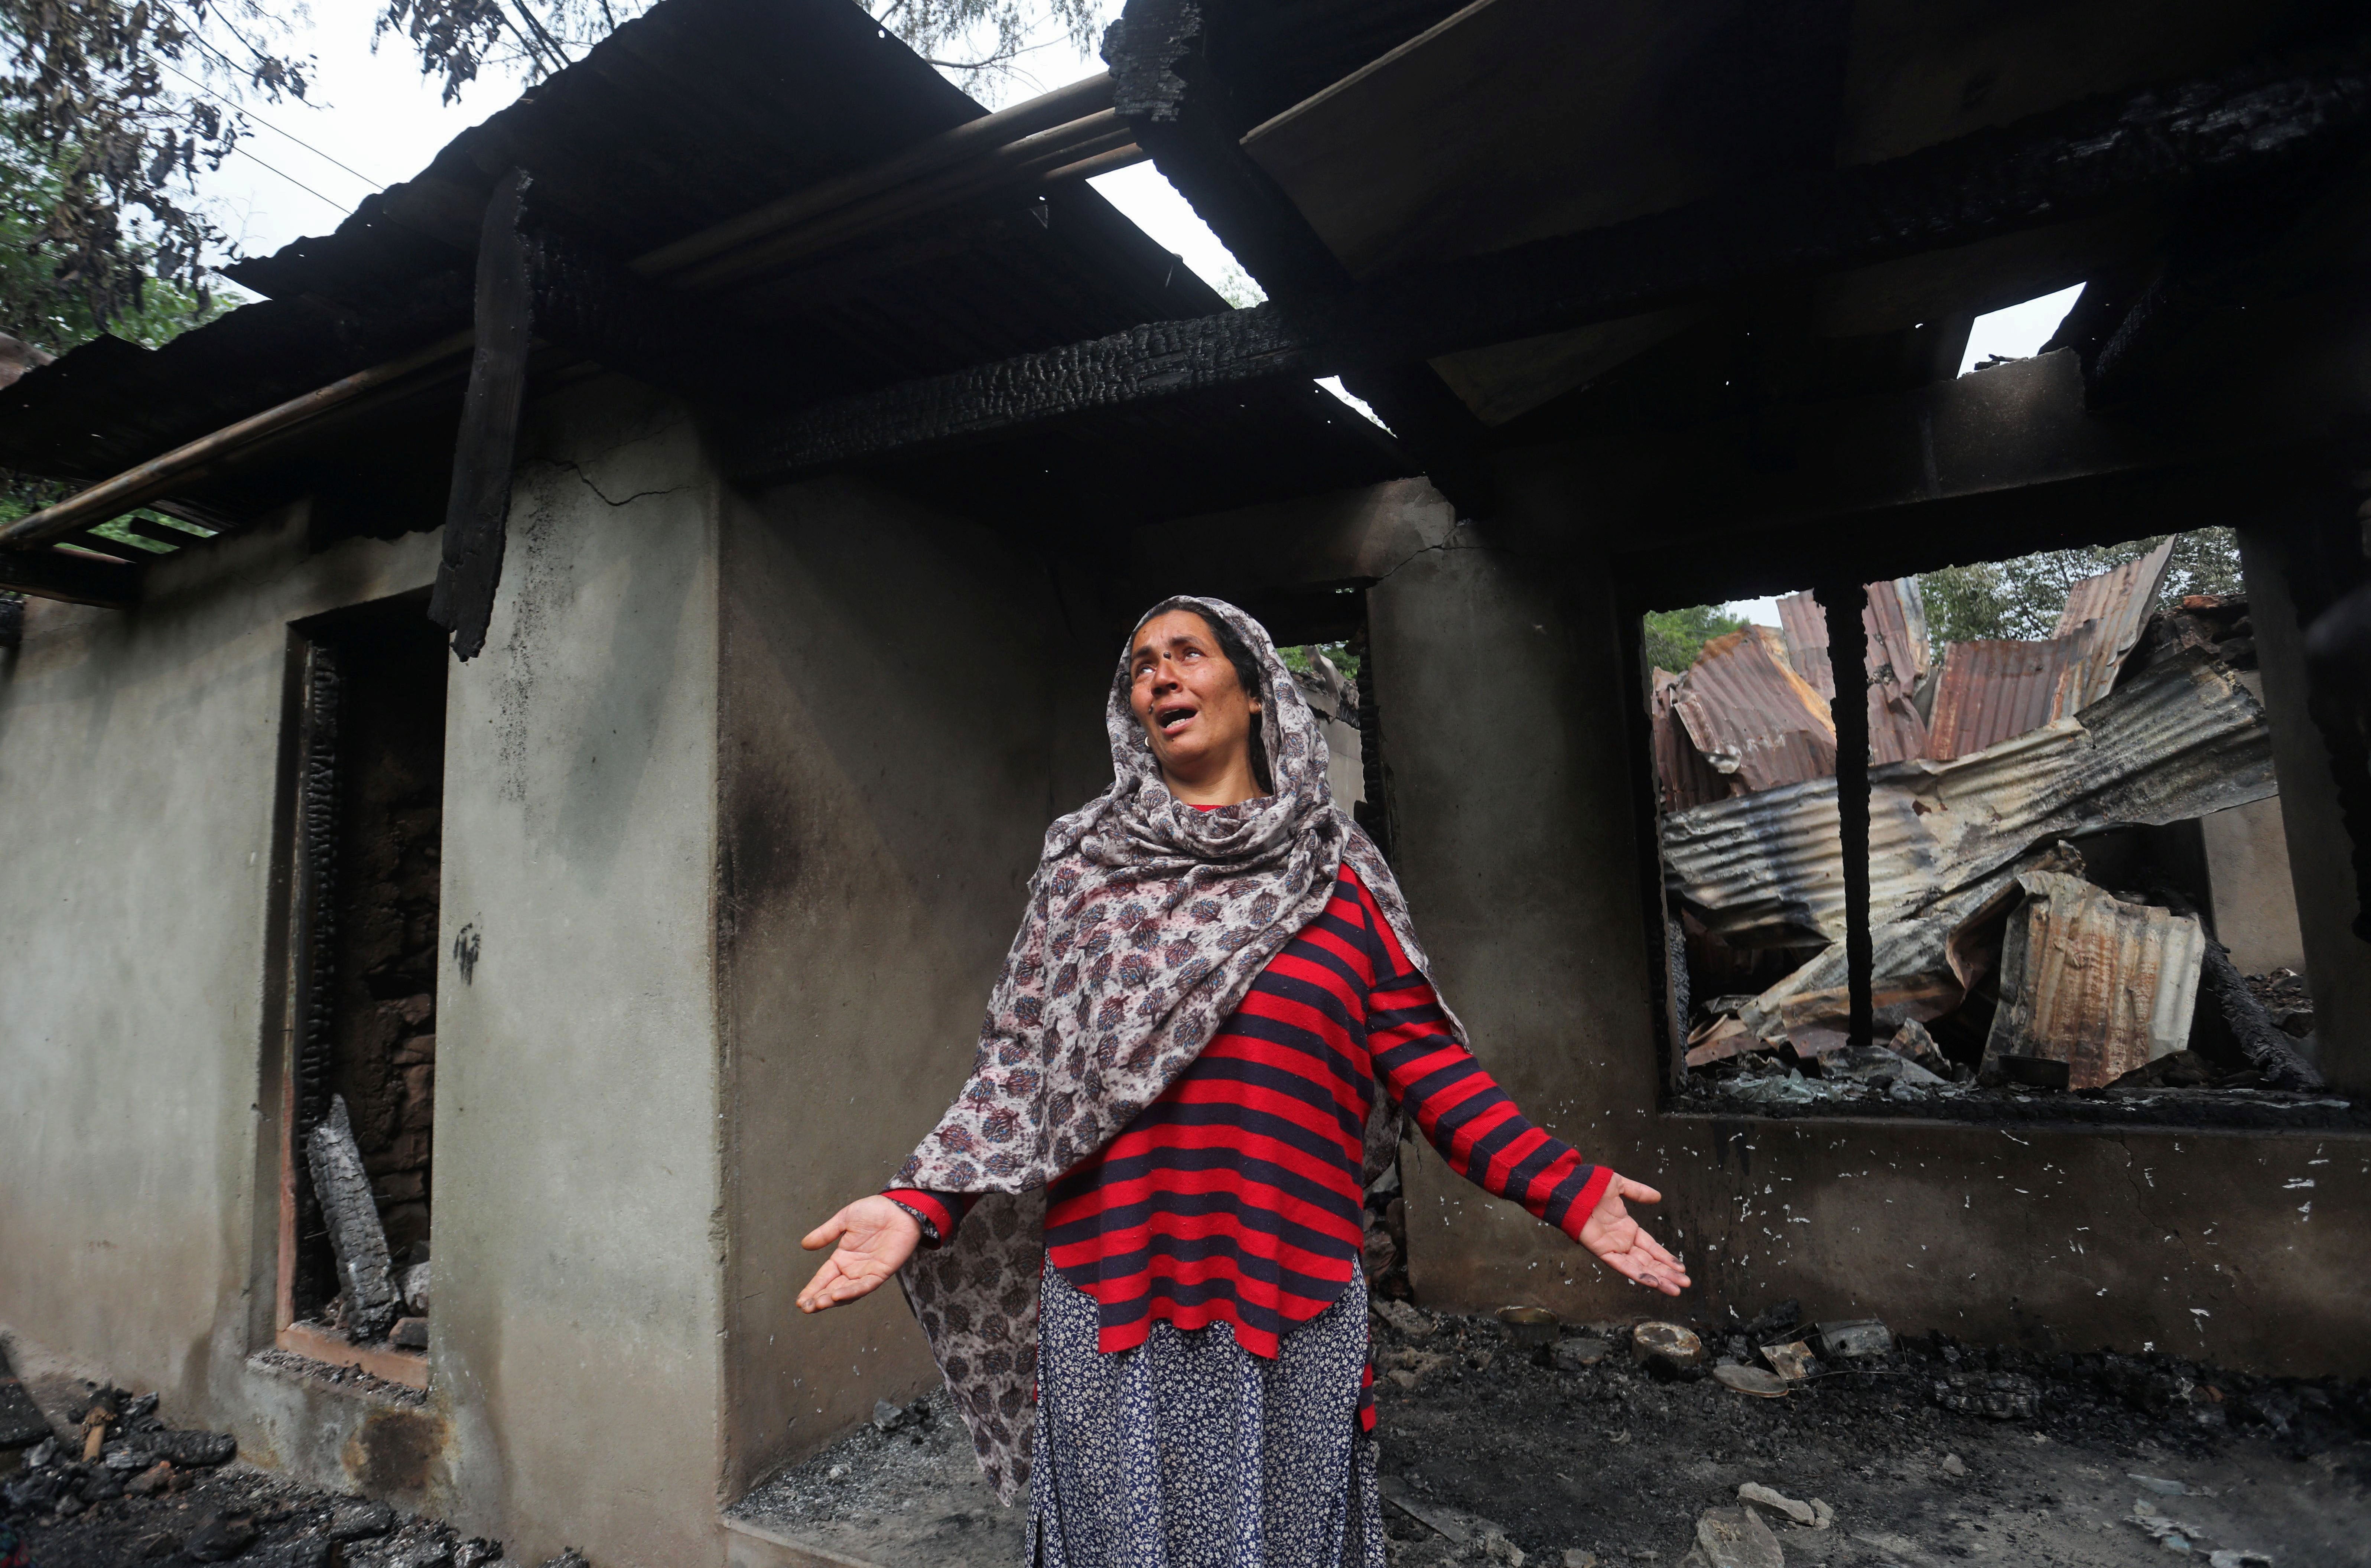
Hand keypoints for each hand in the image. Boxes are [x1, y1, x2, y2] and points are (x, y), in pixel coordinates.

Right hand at [797, 1196, 923, 1312]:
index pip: (823, 1278)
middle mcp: (853, 1269)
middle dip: (818, 1299)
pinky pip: (865, 1286)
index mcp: (842, 1258)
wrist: (899, 1207)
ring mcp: (867, 1272)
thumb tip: (804, 1244)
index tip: (800, 1301)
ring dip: (832, 1300)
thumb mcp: (844, 1220)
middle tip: (805, 1307)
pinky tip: (837, 1296)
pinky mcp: (881, 1273)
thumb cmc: (875, 1211)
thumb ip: (826, 1233)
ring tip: (817, 1304)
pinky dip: (851, 1292)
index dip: (812, 1289)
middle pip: (833, 1289)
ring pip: (847, 1292)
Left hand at [1578, 1175, 1690, 1295]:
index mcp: (1627, 1228)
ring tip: (1676, 1289)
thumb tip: (1657, 1196)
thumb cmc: (1590, 1186)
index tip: (1681, 1267)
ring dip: (1658, 1279)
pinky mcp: (1602, 1251)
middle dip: (1667, 1273)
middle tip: (1685, 1283)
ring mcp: (1613, 1248)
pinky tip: (1654, 1283)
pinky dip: (1638, 1274)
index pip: (1651, 1247)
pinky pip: (1623, 1266)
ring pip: (1639, 1268)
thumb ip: (1638, 1192)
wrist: (1572, 1188)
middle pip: (1649, 1261)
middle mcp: (1622, 1241)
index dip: (1666, 1258)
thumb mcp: (1620, 1186)